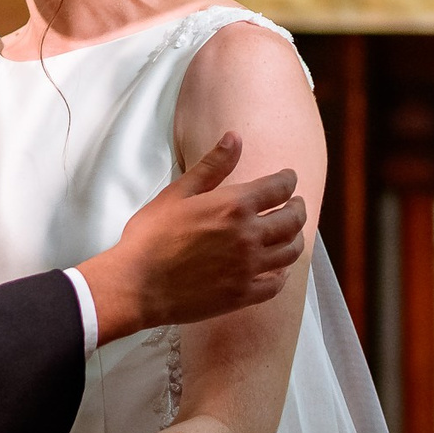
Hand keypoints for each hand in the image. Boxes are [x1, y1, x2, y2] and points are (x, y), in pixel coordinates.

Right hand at [77, 132, 305, 343]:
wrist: (135, 284)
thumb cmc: (150, 236)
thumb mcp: (178, 193)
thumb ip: (212, 166)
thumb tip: (235, 137)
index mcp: (234, 205)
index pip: (279, 187)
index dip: (288, 180)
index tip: (289, 179)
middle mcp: (249, 235)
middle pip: (293, 219)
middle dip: (298, 208)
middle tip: (295, 205)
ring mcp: (248, 268)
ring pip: (290, 252)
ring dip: (296, 239)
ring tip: (290, 234)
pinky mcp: (242, 295)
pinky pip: (276, 285)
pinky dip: (282, 275)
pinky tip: (278, 269)